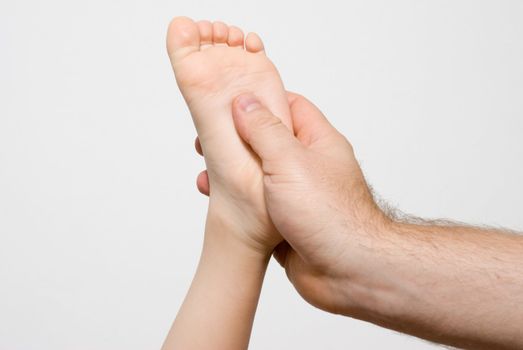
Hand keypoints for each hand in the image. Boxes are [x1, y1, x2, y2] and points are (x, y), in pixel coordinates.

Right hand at [195, 92, 390, 313]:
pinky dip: (237, 200)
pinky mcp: (286, 221)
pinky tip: (217, 199)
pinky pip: (257, 204)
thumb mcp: (290, 162)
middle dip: (237, 138)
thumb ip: (265, 130)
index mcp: (318, 142)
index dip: (259, 99)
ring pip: (259, 174)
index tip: (229, 99)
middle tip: (207, 139)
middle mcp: (309, 166)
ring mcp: (297, 194)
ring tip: (206, 169)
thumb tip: (244, 101)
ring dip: (233, 171)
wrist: (347, 273)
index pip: (289, 105)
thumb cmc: (329, 215)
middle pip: (269, 140)